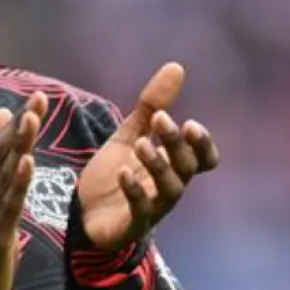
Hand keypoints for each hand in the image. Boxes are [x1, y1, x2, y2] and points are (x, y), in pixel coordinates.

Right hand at [0, 92, 48, 289]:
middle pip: (0, 155)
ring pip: (4, 175)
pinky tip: (27, 162)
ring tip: (32, 121)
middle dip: (20, 126)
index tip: (36, 98)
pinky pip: (8, 205)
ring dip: (19, 146)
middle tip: (38, 100)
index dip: (16, 122)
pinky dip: (17, 182)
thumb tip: (1, 118)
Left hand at [76, 63, 219, 251]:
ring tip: (140, 144)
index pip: (205, 159)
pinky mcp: (132, 223)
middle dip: (176, 142)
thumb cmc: (115, 174)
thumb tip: (177, 66)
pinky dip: (135, 191)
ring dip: (158, 164)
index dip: (203, 144)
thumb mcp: (131, 134)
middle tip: (161, 119)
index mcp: (173, 166)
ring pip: (170, 188)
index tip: (189, 123)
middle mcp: (169, 187)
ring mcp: (153, 207)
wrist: (84, 213)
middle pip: (187, 167)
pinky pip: (141, 210)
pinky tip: (122, 173)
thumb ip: (152, 105)